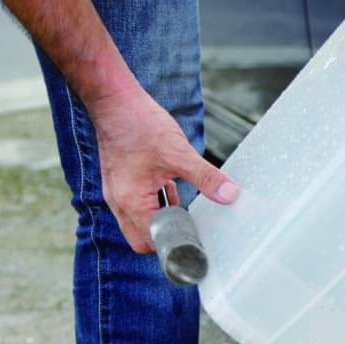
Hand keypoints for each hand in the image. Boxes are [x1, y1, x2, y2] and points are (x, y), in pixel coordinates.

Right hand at [87, 84, 239, 252]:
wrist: (113, 99)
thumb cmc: (138, 123)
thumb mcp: (179, 153)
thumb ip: (206, 177)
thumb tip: (231, 195)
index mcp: (131, 201)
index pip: (151, 242)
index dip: (175, 244)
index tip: (197, 241)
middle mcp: (119, 202)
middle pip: (144, 239)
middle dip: (168, 235)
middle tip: (191, 224)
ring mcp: (118, 193)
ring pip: (142, 222)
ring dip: (163, 217)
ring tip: (184, 205)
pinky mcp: (122, 182)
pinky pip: (140, 204)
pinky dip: (157, 203)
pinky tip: (172, 188)